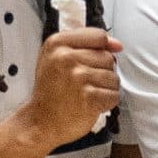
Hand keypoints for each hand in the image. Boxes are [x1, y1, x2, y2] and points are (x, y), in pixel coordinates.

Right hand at [22, 26, 120, 149]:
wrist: (40, 121)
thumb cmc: (51, 91)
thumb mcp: (56, 58)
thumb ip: (86, 46)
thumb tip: (117, 46)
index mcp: (56, 44)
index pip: (98, 36)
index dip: (101, 48)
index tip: (91, 61)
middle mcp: (65, 58)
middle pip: (107, 58)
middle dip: (101, 72)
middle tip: (80, 83)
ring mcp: (78, 77)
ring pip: (113, 77)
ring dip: (104, 89)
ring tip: (84, 94)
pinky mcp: (89, 97)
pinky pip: (114, 95)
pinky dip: (106, 103)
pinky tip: (89, 105)